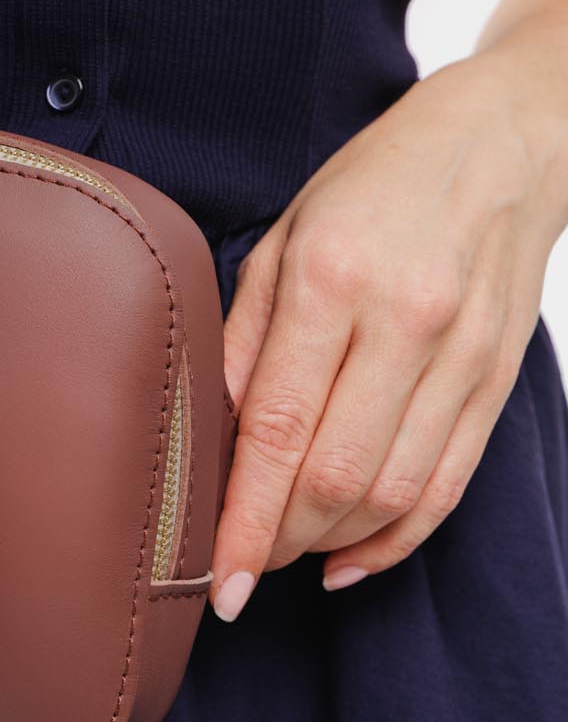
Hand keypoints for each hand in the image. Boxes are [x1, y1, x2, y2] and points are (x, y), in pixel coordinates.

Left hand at [209, 51, 565, 620]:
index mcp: (334, 282)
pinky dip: (399, 536)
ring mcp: (464, 359)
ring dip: (333, 543)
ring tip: (283, 555)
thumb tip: (217, 432)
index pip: (281, 429)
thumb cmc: (373, 183)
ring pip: (395, 493)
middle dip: (281, 541)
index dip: (245, 516)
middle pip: (338, 476)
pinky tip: (351, 557)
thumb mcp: (283, 237)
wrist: (504, 144)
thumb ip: (247, 336)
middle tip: (240, 570)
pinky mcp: (498, 382)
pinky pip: (449, 484)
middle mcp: (406, 326)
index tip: (219, 576)